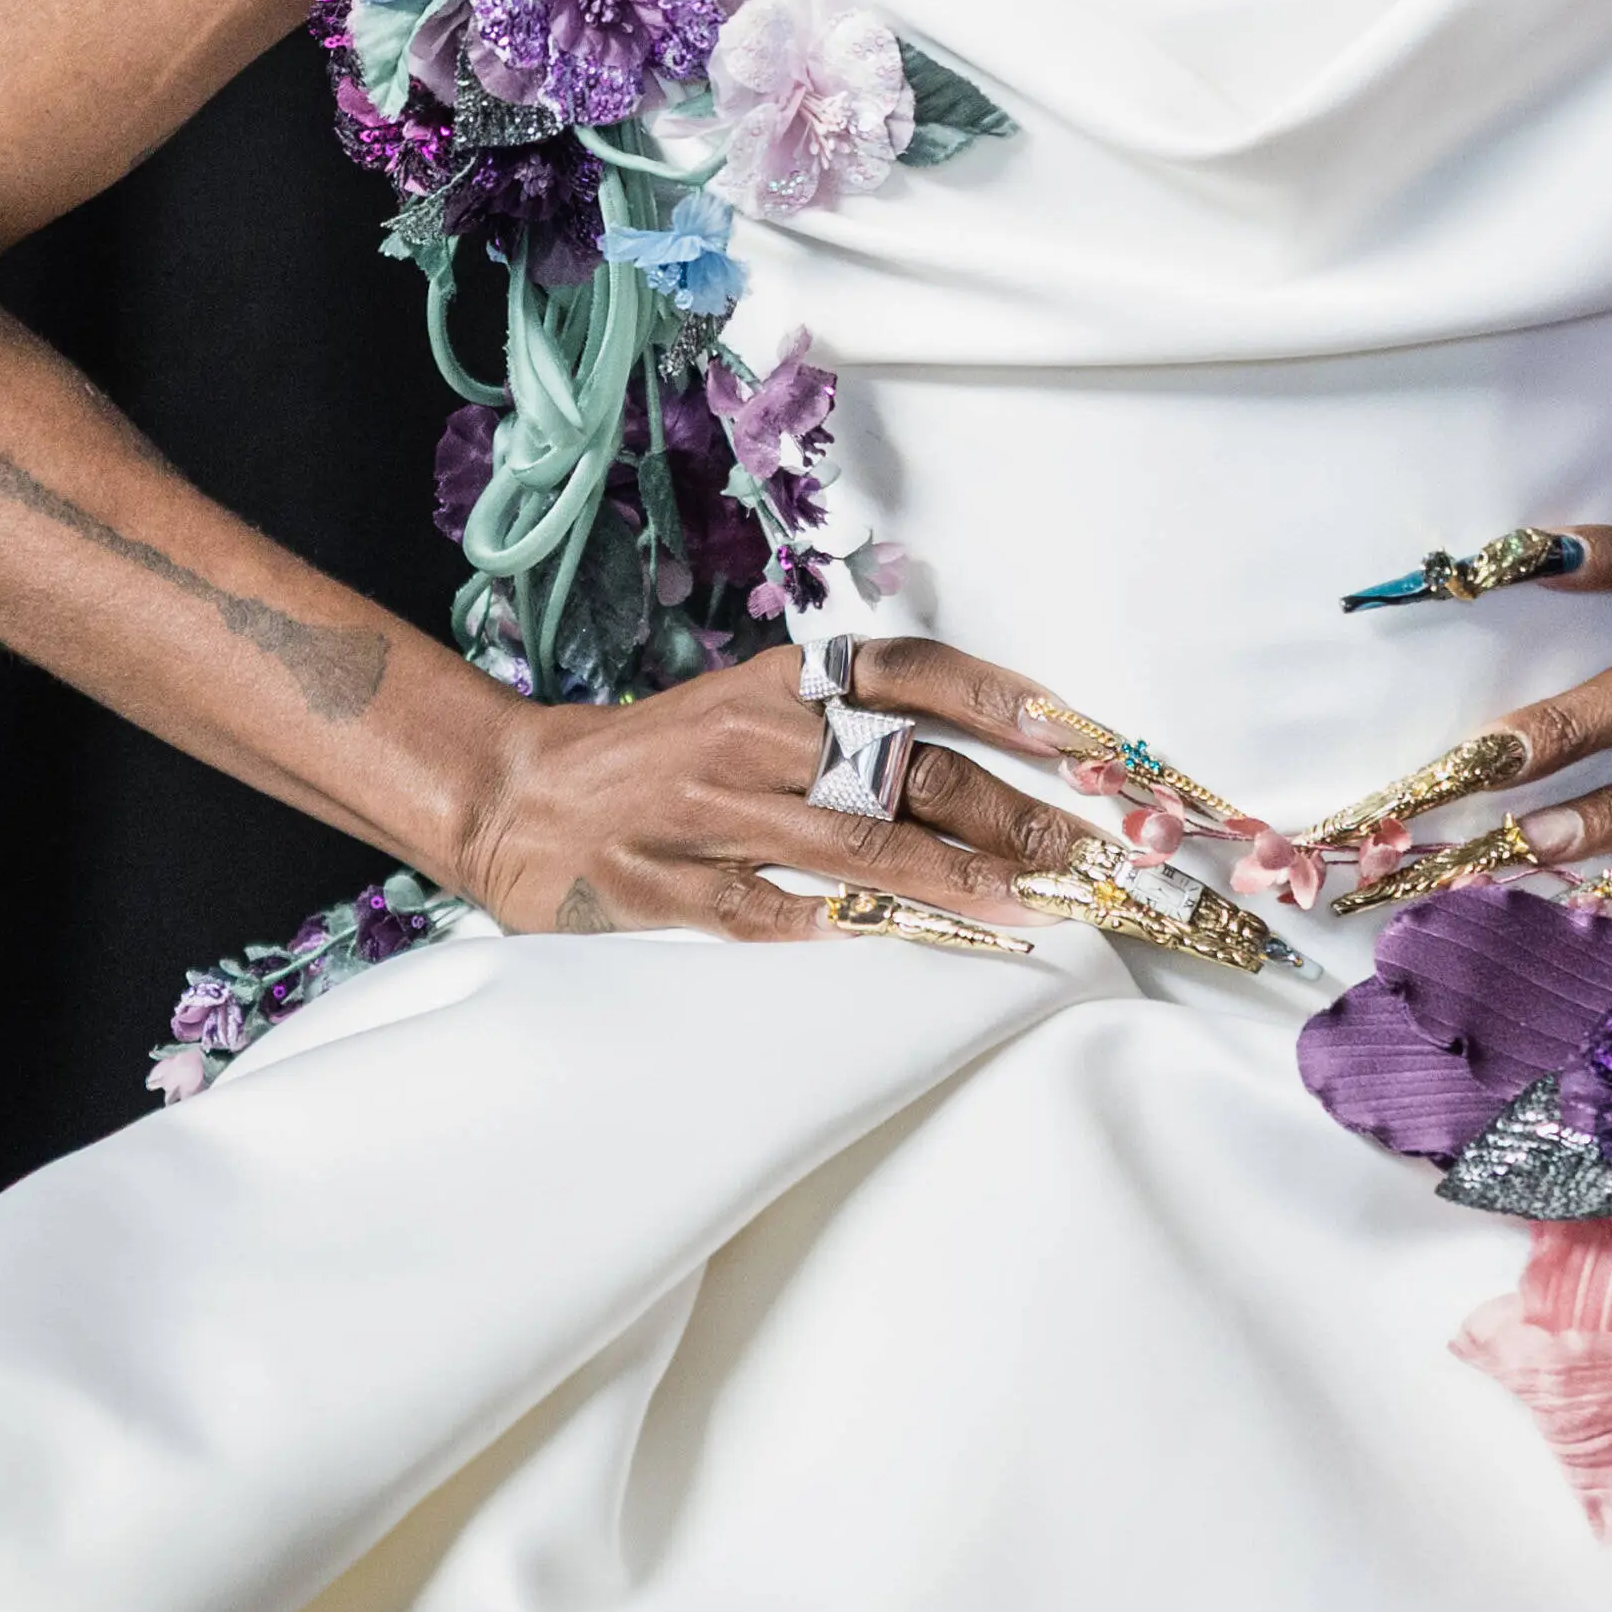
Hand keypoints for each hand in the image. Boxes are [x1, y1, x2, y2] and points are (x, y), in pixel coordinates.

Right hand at [448, 635, 1241, 944]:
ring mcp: (708, 811)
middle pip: (907, 766)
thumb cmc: (662, 759)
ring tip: (1035, 908)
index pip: (909, 670)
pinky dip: (836, 926)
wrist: (518, 794)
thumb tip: (992, 760)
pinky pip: (766, 912)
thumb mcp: (753, 710)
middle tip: (1093, 856)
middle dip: (1012, 815)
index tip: (1074, 732)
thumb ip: (852, 726)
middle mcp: (755, 735)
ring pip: (855, 842)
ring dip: (955, 878)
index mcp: (781, 684)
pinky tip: (895, 941)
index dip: (996, 695)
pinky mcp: (664, 885)